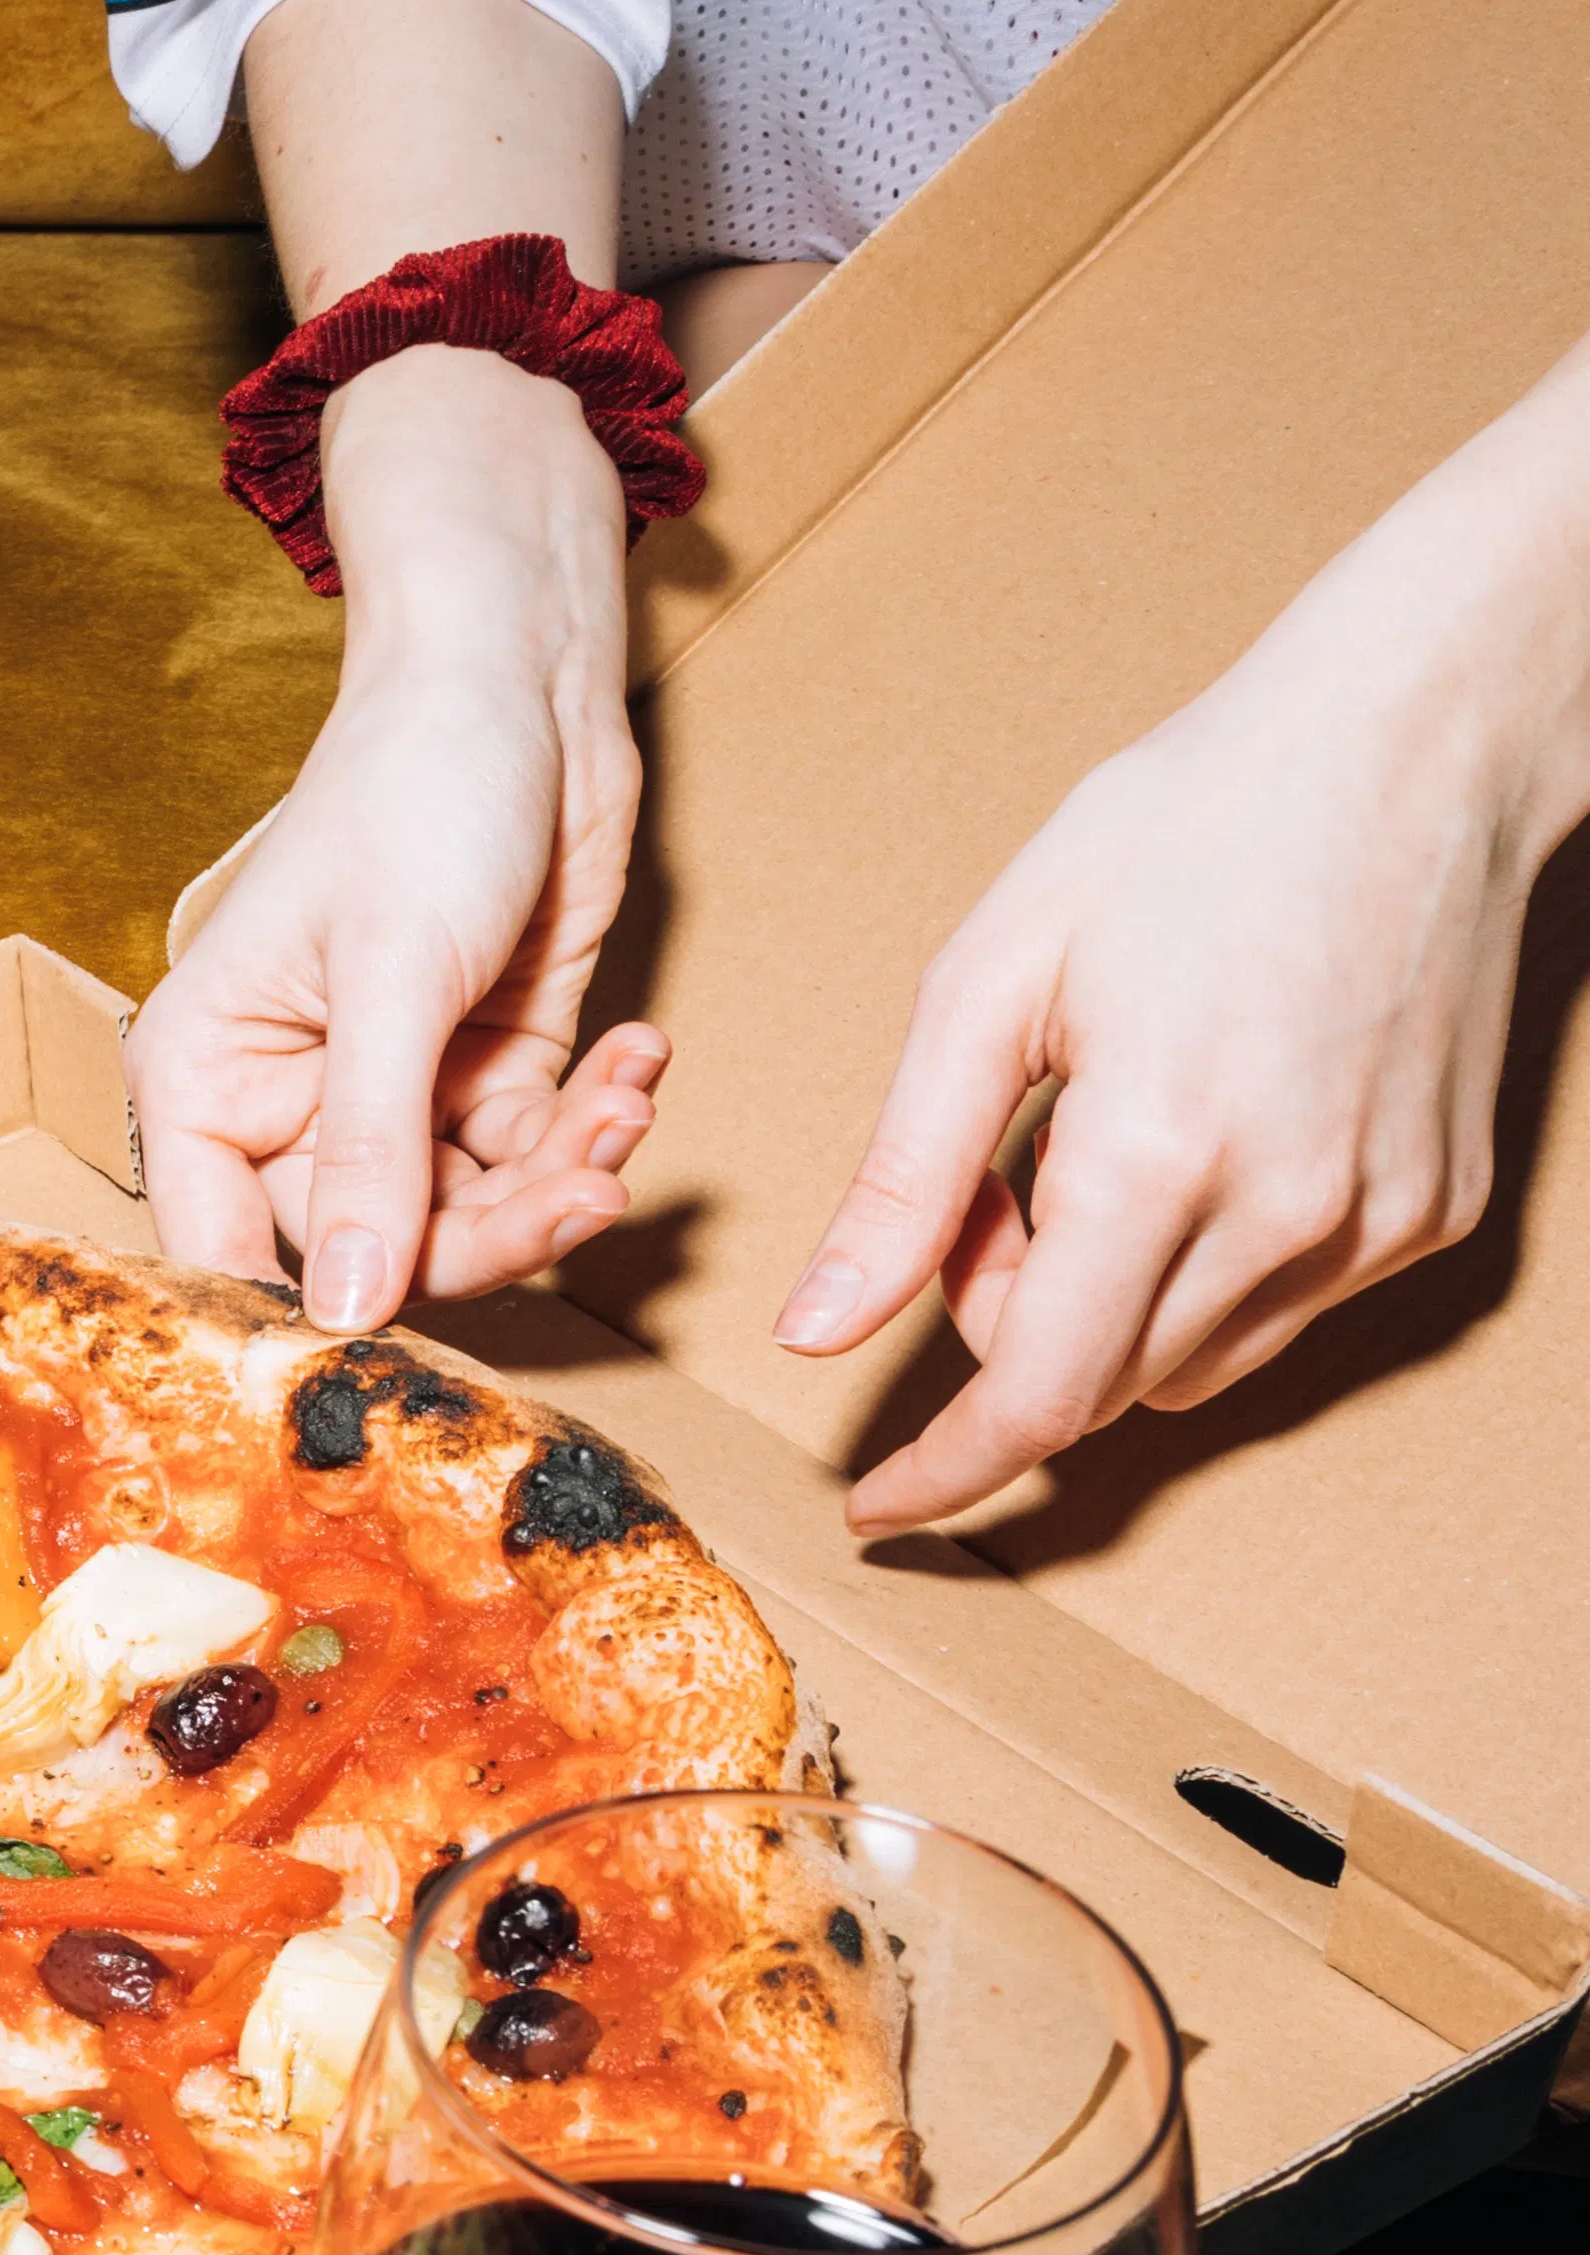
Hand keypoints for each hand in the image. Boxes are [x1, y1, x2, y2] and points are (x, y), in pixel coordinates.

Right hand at [130, 345, 666, 1324]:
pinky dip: (600, 1122)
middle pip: (377, 1253)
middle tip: (586, 1190)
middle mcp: (294, 1104)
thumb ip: (372, 1151)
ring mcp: (398, 1093)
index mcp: (210, 1081)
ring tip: (623, 1108)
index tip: (402, 1347)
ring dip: (563, 1177)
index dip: (312, 1310)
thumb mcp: (392, 974)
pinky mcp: (491, 1071)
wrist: (522, 673)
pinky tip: (638, 1057)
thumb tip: (347, 1314)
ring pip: (472, 1218)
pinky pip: (539, 1156)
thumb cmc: (414, 786)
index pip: (232, 1254)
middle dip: (492, 1231)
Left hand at [781, 386, 1589, 1530]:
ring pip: (1191, 1360)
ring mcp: (1381, 1220)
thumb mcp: (993, 981)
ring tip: (1097, 1144)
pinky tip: (1201, 1133)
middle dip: (1012, 1326)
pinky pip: (1285, 1306)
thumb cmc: (1187, 829)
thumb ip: (902, 1177)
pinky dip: (1208, 1265)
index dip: (946, 1470)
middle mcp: (1291, 1213)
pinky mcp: (1439, 1209)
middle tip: (991, 1190)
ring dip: (1110, 1303)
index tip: (876, 1508)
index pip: (1041, 1399)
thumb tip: (814, 1331)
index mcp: (1160, 1153)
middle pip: (1103, 1382)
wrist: (1414, 746)